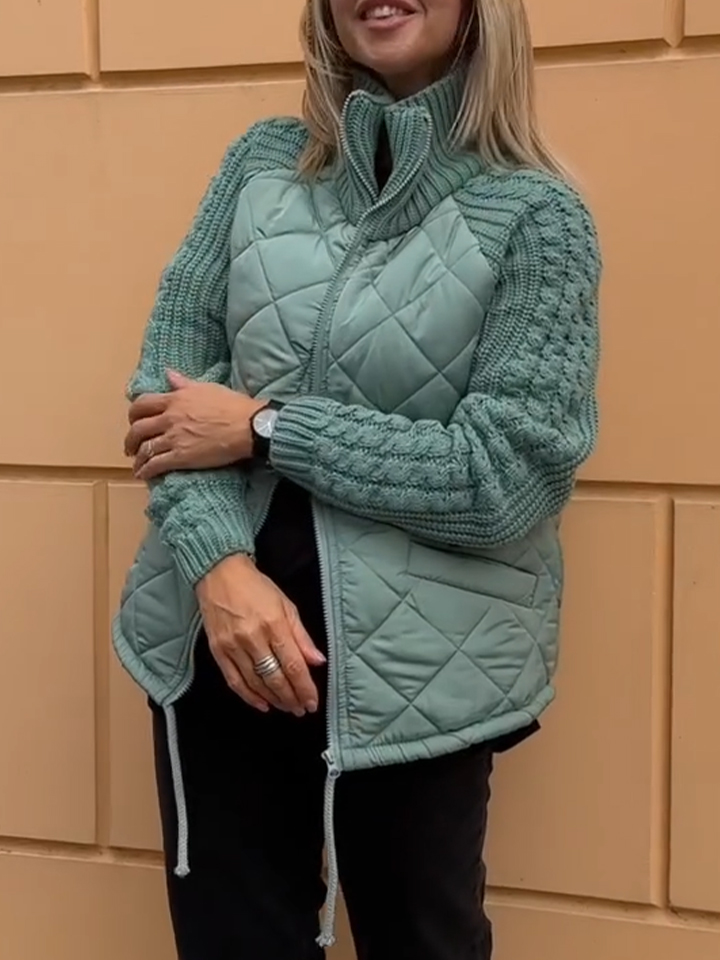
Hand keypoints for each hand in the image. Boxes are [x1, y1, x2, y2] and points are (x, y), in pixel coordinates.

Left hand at [125, 371, 263, 479]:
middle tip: (131, 446)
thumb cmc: (233, 406)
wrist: (248, 427)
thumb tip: (169, 374)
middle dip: (130, 439)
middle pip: (138, 428)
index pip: (142, 404)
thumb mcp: (207, 388)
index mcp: (175, 400)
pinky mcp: (182, 457)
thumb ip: (184, 383)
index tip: (134, 421)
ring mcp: (174, 438)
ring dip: (137, 458)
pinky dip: (146, 471)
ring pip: (145, 448)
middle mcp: (170, 418)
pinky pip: (156, 464)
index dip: (134, 414)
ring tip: (137, 464)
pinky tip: (143, 475)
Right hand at [196, 554, 325, 715]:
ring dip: (273, 699)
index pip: (293, 664)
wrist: (219, 574)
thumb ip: (301, 635)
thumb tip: (317, 661)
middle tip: (301, 709)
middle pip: (275, 677)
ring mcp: (233, 645)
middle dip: (291, 698)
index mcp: (274, 623)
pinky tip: (262, 704)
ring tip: (286, 708)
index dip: (304, 687)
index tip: (312, 701)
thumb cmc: (256, 587)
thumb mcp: (286, 605)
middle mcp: (253, 637)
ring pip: (256, 682)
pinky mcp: (218, 650)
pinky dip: (249, 696)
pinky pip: (234, 680)